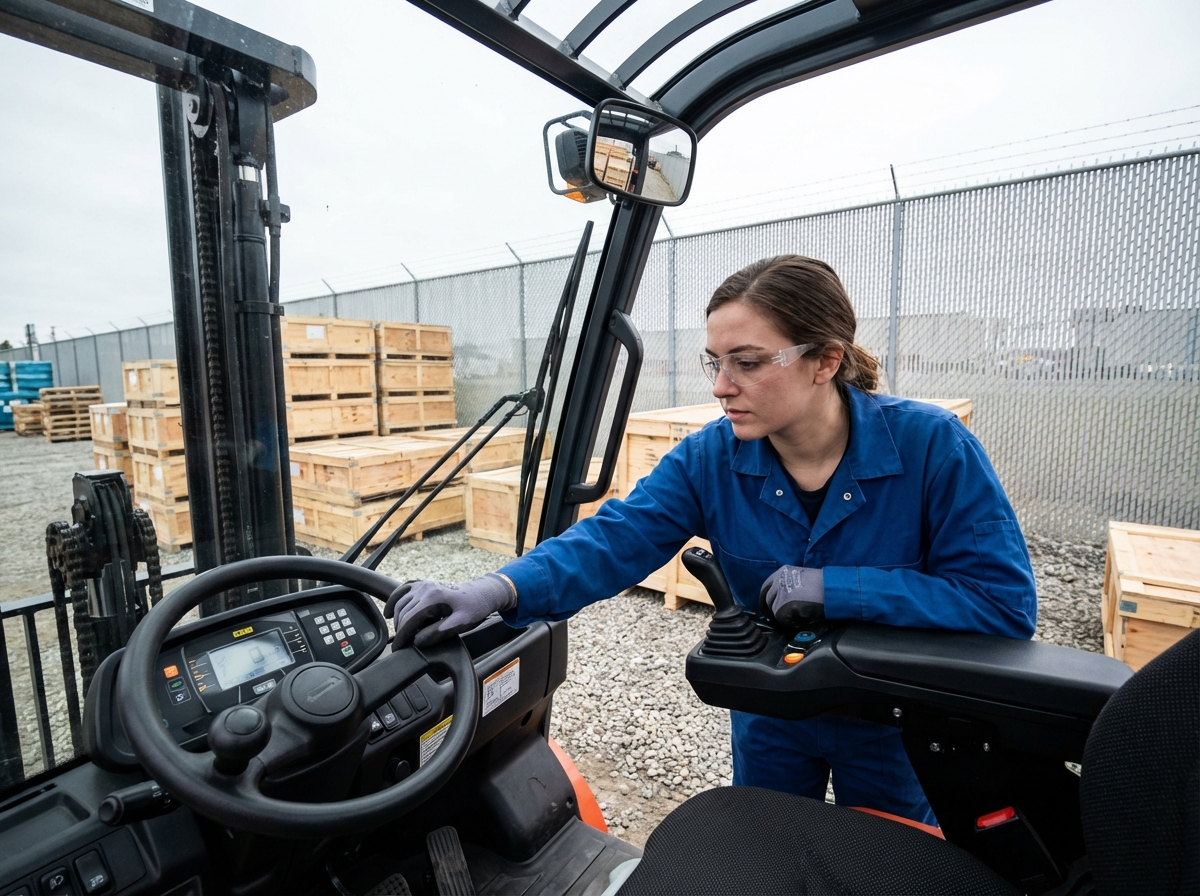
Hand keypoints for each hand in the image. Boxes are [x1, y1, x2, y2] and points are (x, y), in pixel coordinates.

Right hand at [386, 573, 517, 648]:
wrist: (481, 593)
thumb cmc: (473, 608)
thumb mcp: (461, 624)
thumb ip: (439, 632)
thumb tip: (418, 641)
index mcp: (433, 598)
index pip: (409, 620)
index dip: (402, 637)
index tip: (399, 649)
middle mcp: (424, 588)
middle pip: (402, 612)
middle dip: (400, 630)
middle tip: (402, 645)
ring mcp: (423, 585)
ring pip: (400, 603)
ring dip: (397, 619)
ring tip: (401, 634)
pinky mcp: (423, 584)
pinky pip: (403, 590)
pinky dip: (394, 600)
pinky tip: (389, 612)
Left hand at [759, 565, 824, 626]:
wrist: (831, 589)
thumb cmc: (822, 584)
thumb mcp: (800, 578)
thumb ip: (788, 585)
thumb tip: (782, 598)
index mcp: (781, 572)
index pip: (766, 587)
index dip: (766, 599)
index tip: (768, 607)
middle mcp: (778, 581)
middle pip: (767, 600)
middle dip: (773, 609)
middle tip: (782, 616)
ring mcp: (779, 594)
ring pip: (774, 611)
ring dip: (784, 616)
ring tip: (797, 616)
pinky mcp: (783, 606)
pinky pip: (782, 619)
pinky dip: (790, 622)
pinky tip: (800, 620)